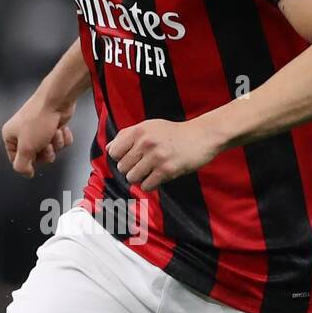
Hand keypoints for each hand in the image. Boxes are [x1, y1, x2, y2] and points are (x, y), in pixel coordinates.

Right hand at [2, 95, 75, 177]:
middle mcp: (23, 133)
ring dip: (55, 144)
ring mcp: (39, 130)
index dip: (29, 162)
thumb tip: (25, 173)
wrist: (57, 101)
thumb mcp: (25, 148)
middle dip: (45, 152)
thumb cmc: (38, 119)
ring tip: (53, 132)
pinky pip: (60, 142)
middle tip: (45, 144)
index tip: (35, 157)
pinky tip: (60, 128)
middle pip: (36, 157)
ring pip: (51, 150)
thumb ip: (22, 165)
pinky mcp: (53, 126)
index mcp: (11, 136)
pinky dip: (63, 137)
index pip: (17, 160)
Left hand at [106, 116, 222, 190]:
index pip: (113, 152)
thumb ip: (128, 135)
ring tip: (151, 171)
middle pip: (122, 167)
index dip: (120, 157)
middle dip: (131, 169)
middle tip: (144, 165)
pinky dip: (150, 185)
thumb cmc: (174, 133)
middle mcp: (146, 142)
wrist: (202, 136)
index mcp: (139, 130)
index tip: (131, 157)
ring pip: (132, 178)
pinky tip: (159, 176)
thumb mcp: (150, 126)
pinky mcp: (167, 170)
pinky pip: (147, 186)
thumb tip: (109, 148)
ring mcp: (156, 156)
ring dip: (140, 178)